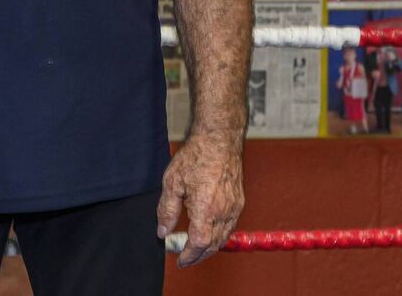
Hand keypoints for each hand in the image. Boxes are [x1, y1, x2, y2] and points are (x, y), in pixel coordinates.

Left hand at [157, 132, 244, 266]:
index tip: (180, 260)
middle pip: (213, 245)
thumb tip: (162, 232)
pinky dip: (219, 235)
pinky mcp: (239, 202)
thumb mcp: (172, 182)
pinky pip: (230, 226)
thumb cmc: (195, 157)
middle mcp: (224, 212)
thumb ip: (166, 210)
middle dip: (199, 255)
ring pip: (224, 237)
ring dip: (210, 247)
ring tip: (194, 248)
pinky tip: (209, 232)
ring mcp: (234, 208)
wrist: (219, 140)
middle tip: (185, 258)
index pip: (200, 243)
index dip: (189, 255)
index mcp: (206, 209)